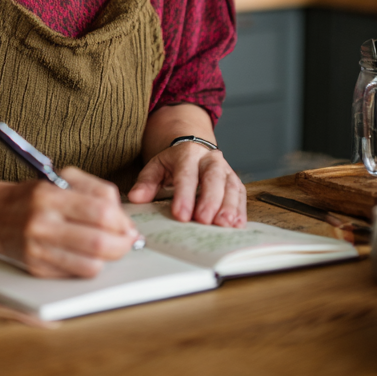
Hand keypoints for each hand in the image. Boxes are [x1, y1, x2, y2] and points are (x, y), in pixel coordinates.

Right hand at [0, 167, 139, 278]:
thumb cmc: (34, 195)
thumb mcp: (62, 179)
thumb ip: (96, 191)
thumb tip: (124, 220)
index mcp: (50, 195)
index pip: (100, 211)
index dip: (122, 221)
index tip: (128, 225)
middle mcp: (42, 224)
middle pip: (98, 242)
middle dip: (121, 244)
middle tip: (127, 241)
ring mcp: (38, 250)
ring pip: (90, 265)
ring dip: (108, 259)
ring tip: (108, 248)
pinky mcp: (36, 269)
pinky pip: (75, 274)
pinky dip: (89, 266)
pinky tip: (87, 255)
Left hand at [128, 144, 245, 227]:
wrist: (194, 150)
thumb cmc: (174, 163)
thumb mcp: (156, 167)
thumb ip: (146, 182)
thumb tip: (136, 198)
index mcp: (188, 154)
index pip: (186, 174)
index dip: (184, 195)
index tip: (180, 215)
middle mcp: (210, 159)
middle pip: (213, 178)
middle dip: (210, 201)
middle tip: (204, 221)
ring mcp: (226, 170)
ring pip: (231, 186)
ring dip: (229, 207)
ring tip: (224, 225)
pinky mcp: (235, 182)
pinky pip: (241, 195)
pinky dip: (240, 210)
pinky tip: (237, 225)